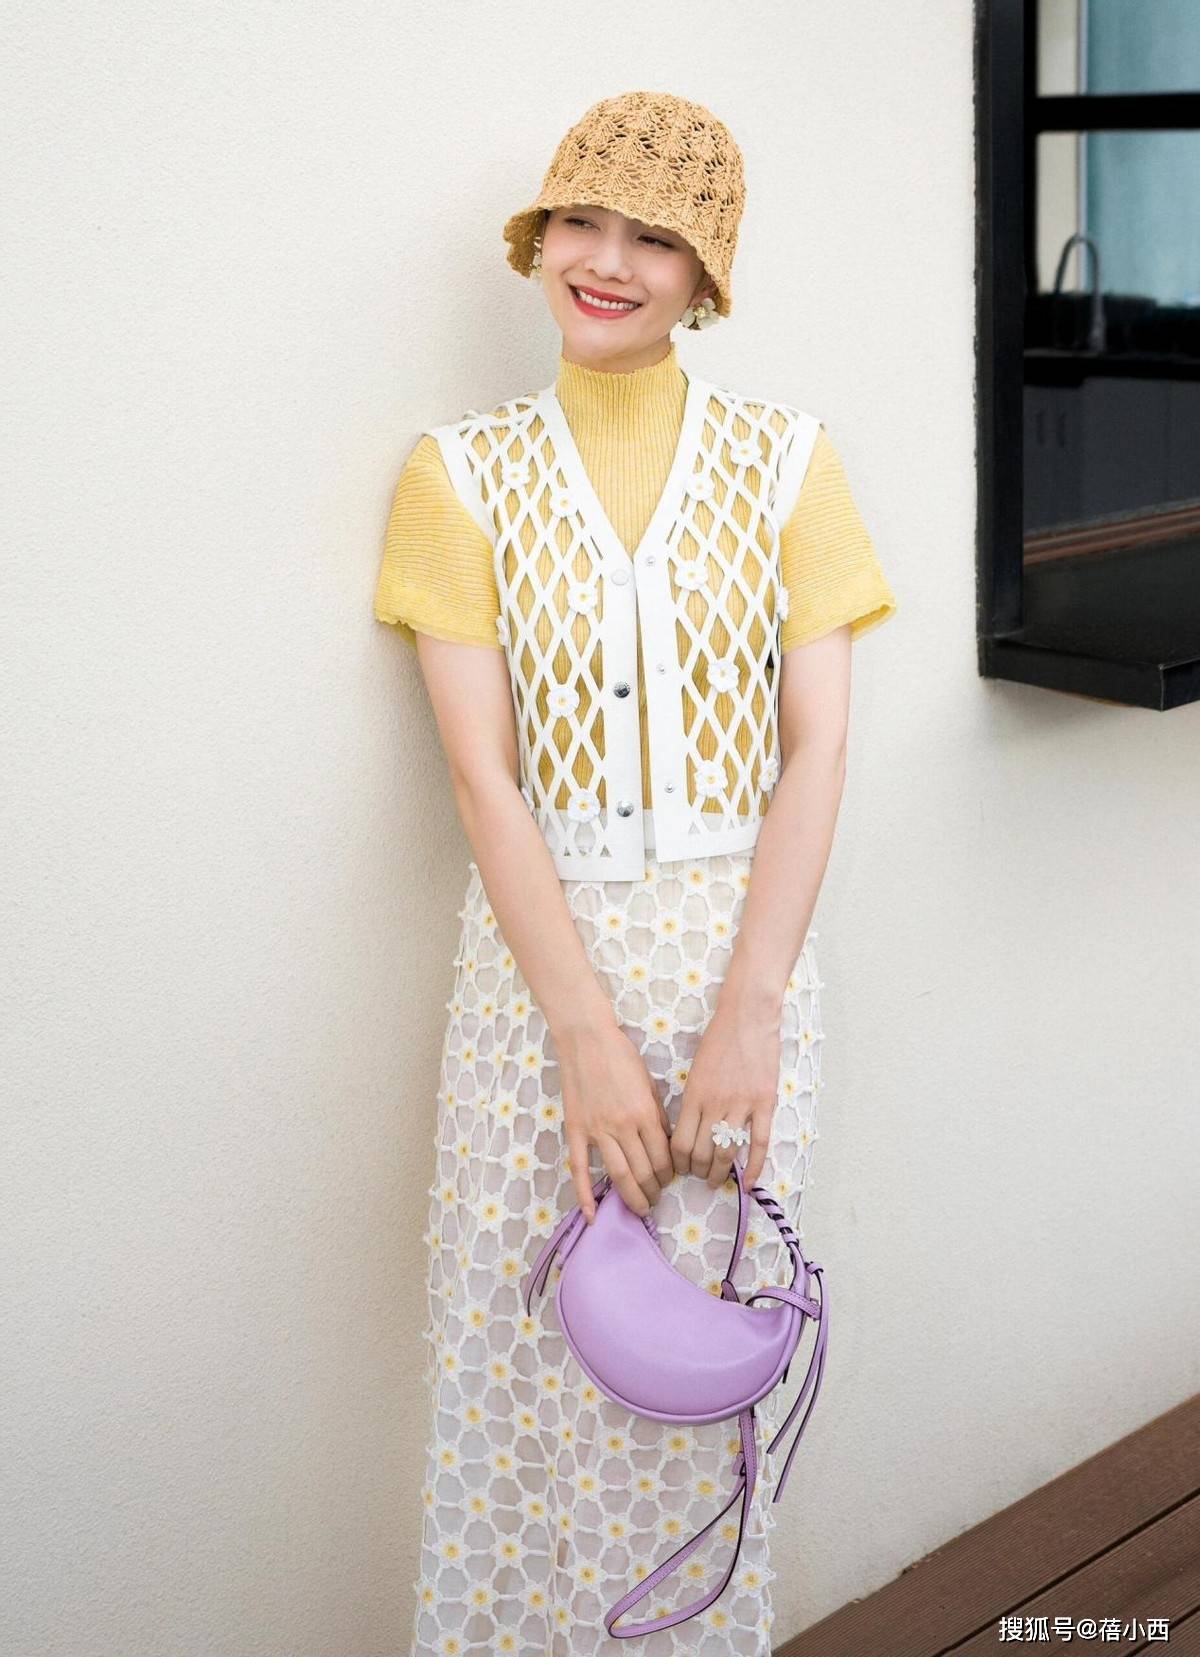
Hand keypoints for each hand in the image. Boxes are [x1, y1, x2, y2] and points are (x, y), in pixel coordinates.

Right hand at [556, 1019, 674, 1222]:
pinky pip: (580, 1168)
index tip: (669, 1179)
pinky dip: (584, 1195)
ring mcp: (598, 1130)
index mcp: (645, 1113)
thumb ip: (657, 1115)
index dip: (669, 1174)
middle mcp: (623, 1126)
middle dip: (653, 1190)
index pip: (663, 1157)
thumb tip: (663, 1143)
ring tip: (640, 1208)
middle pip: (644, 1171)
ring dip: (632, 1196)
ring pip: (618, 1174)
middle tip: (656, 1198)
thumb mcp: (649, 1083)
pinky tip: (591, 1216)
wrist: (586, 1038)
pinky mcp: (576, 1131)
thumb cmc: (621, 1056)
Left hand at [670, 1000, 780, 1191]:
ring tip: (717, 1181)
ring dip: (719, 1173)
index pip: (679, 1143)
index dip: (678, 1163)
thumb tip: (688, 1130)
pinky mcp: (765, 1103)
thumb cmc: (718, 1040)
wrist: (747, 1017)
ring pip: (727, 1153)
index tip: (681, 1168)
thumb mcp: (695, 1070)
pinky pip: (760, 1143)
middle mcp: (714, 1105)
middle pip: (701, 1153)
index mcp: (693, 1096)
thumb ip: (692, 1100)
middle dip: (697, 1172)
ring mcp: (741, 1105)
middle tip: (699, 1176)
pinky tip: (750, 1182)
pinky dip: (755, 1167)